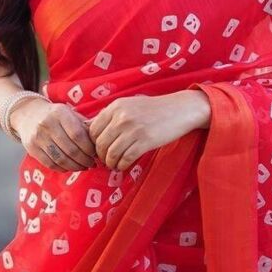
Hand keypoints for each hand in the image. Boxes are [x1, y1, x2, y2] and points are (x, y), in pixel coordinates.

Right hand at [10, 98, 96, 172]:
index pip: (78, 135)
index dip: (89, 148)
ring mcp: (38, 137)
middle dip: (84, 160)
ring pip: (60, 159)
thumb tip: (101, 142)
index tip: (95, 153)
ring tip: (83, 167)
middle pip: (70, 149)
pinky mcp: (31, 148)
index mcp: (60, 113)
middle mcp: (47, 124)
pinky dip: (63, 168)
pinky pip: (50, 164)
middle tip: (92, 163)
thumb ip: (84, 125)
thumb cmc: (57, 116)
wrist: (29, 114)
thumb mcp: (70, 113)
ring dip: (75, 166)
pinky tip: (70, 167)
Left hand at [86, 90, 210, 171]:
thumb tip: (91, 131)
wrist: (181, 109)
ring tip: (114, 165)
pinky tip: (124, 165)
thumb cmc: (154, 109)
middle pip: (100, 143)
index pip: (93, 130)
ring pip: (111, 153)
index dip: (93, 143)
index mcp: (116, 106)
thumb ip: (112, 116)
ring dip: (111, 163)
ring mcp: (133, 129)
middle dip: (101, 156)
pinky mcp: (145, 141)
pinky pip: (125, 158)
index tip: (99, 150)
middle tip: (106, 160)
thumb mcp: (130, 105)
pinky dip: (122, 165)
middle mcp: (122, 117)